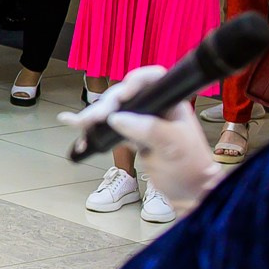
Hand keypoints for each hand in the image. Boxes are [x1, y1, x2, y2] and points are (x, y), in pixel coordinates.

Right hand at [61, 66, 219, 205]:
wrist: (188, 189)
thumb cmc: (190, 165)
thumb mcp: (174, 146)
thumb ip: (149, 130)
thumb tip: (116, 119)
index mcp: (170, 102)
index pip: (151, 79)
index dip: (134, 82)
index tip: (122, 96)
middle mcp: (154, 106)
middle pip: (124, 95)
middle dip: (105, 104)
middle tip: (90, 119)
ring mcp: (141, 120)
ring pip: (113, 110)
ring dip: (94, 117)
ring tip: (78, 125)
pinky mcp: (131, 134)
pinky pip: (109, 128)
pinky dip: (94, 132)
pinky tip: (83, 139)